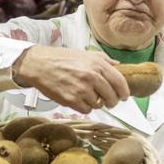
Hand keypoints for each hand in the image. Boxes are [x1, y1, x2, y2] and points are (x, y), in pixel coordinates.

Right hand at [12, 45, 129, 113]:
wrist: (39, 64)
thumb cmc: (61, 58)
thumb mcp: (84, 53)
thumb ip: (103, 59)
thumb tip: (118, 65)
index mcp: (97, 64)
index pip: (119, 82)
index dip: (124, 92)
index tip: (124, 97)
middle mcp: (91, 76)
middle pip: (112, 97)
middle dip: (112, 101)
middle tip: (108, 101)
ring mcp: (81, 89)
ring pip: (99, 105)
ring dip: (96, 103)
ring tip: (87, 96)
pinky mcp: (71, 100)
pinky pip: (87, 110)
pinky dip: (85, 107)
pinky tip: (79, 99)